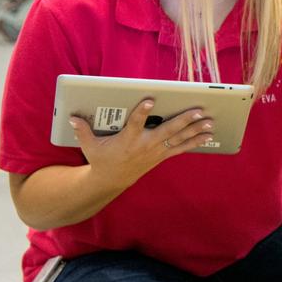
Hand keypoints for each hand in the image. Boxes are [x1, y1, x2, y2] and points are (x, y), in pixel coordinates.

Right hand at [69, 99, 212, 186]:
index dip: (142, 111)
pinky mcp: (161, 156)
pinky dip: (195, 142)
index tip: (150, 100)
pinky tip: (208, 136)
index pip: (135, 122)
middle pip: (167, 131)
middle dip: (183, 121)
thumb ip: (82, 130)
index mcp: (127, 139)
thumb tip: (71, 117)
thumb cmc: (101, 159)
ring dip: (195, 130)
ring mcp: (156, 152)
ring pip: (178, 139)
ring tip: (210, 122)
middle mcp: (145, 145)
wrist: (111, 180)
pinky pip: (181, 148)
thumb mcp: (89, 145)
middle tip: (198, 111)